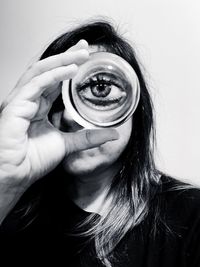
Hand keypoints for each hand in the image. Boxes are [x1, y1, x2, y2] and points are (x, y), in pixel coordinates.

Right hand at [0, 40, 118, 187]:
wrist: (15, 175)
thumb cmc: (33, 160)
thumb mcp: (68, 144)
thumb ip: (88, 137)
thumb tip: (113, 134)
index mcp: (39, 106)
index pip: (55, 80)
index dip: (69, 67)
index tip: (86, 59)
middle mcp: (29, 99)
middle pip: (49, 70)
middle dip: (68, 57)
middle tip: (86, 48)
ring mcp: (21, 100)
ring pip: (42, 71)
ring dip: (63, 60)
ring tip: (82, 54)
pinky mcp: (16, 104)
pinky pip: (37, 84)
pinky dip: (54, 75)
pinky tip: (71, 69)